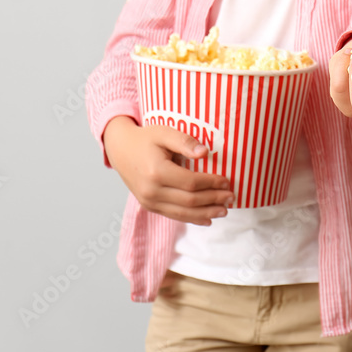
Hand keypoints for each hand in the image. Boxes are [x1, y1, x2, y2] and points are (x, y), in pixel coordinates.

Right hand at [102, 116, 234, 225]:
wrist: (120, 149)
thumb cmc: (145, 139)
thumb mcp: (164, 132)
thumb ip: (184, 141)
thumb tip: (205, 152)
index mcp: (156, 171)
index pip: (191, 183)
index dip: (211, 183)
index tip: (226, 181)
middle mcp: (151, 190)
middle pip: (189, 201)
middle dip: (213, 200)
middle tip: (231, 197)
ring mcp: (149, 201)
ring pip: (183, 213)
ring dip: (206, 213)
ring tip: (224, 211)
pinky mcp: (149, 206)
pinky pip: (173, 215)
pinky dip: (192, 219)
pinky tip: (207, 219)